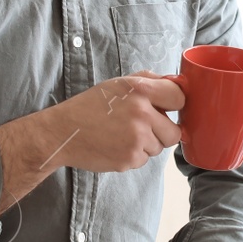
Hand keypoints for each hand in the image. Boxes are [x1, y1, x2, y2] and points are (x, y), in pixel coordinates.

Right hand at [0, 71, 182, 209]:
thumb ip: (149, 81)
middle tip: (141, 126)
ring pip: (159, 148)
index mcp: (139, 89)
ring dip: (146, 144)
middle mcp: (141, 113)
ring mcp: (136, 138)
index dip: (174, 104)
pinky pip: (144, 160)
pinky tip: (115, 146)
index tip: (167, 108)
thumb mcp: (118, 84)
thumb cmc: (91, 106)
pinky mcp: (129, 159)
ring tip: (122, 135)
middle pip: (174, 132)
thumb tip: (177, 85)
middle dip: (162, 131)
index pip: (179, 98)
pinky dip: (133, 155)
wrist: (63, 132)